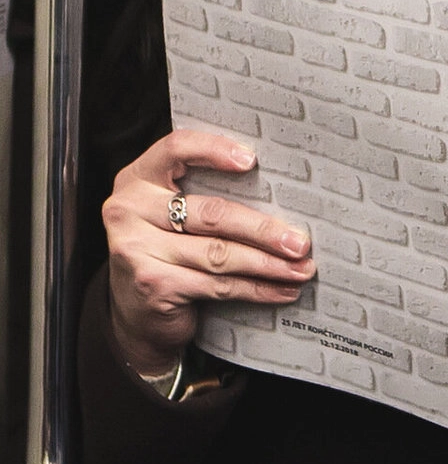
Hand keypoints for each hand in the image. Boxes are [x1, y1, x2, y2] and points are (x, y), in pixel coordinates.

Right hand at [103, 129, 315, 374]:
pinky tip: (283, 290)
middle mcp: (129, 209)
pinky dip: (257, 289)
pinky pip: (218, 285)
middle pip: (211, 213)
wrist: (134, 315)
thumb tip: (281, 195)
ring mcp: (136, 248)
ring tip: (302, 269)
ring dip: (269, 264)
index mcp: (138, 179)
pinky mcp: (153, 284)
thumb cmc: (166, 253)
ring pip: (219, 253)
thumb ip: (203, 195)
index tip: (252, 160)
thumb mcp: (172, 216)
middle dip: (264, 230)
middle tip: (301, 242)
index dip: (214, 149)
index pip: (175, 148)